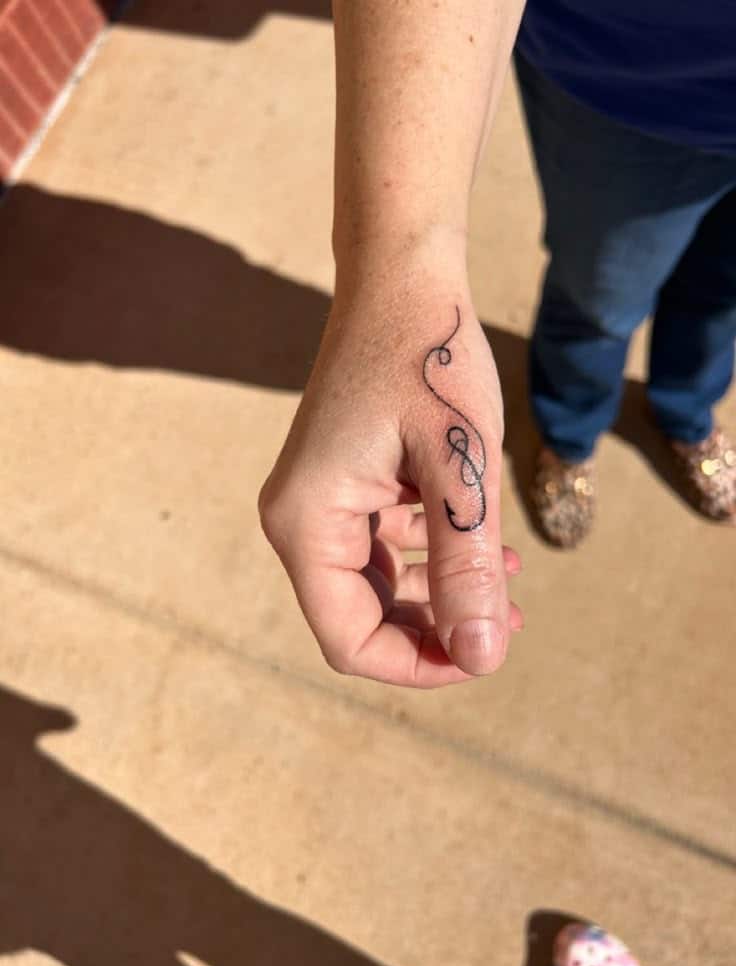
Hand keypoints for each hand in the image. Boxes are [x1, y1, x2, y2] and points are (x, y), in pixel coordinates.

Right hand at [259, 271, 522, 686]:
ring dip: (443, 595)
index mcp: (308, 523)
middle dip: (437, 631)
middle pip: (361, 617)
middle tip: (509, 622)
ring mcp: (322, 501)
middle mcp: (301, 520)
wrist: (403, 278)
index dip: (417, 664)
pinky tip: (489, 545)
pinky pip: (386, 545)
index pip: (349, 637)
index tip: (485, 653)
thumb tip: (481, 657)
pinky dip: (435, 555)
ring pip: (379, 586)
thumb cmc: (431, 359)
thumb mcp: (461, 468)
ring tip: (511, 584)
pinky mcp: (346, 484)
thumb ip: (467, 565)